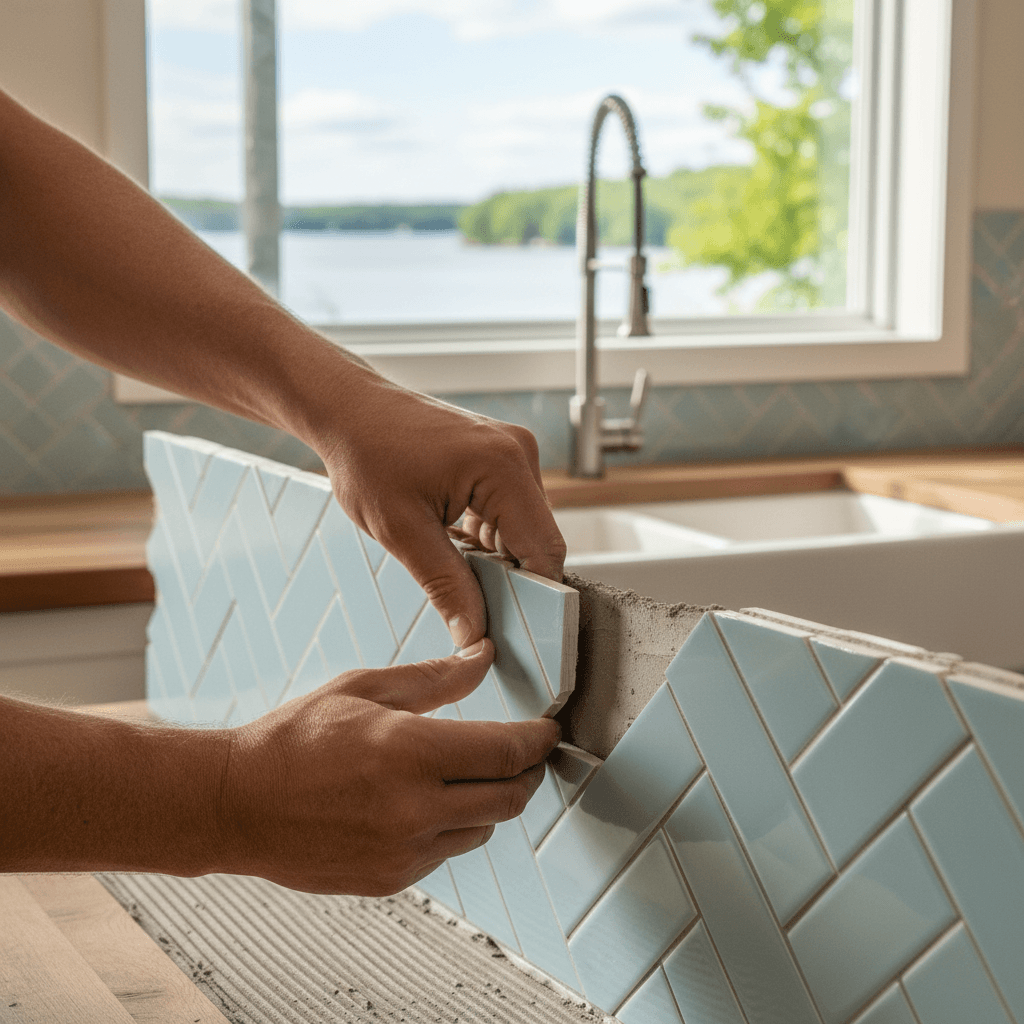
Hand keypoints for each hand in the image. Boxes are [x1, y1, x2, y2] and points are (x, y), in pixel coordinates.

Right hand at [217, 640, 558, 895]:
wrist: (235, 804)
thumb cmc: (293, 739)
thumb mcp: (364, 688)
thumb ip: (434, 677)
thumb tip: (483, 657)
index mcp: (408, 753)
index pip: (506, 752)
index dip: (538, 739)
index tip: (549, 729)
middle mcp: (412, 810)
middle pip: (509, 797)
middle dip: (528, 771)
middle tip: (528, 751)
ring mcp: (402, 852)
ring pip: (484, 828)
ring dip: (492, 800)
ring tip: (474, 772)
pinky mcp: (390, 880)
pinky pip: (447, 853)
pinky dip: (454, 826)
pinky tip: (431, 801)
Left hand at [316, 373, 566, 647]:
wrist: (348, 408)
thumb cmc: (367, 454)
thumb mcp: (402, 531)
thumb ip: (446, 585)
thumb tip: (474, 634)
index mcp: (504, 467)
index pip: (544, 549)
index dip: (538, 597)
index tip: (520, 632)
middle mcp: (519, 453)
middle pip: (537, 540)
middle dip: (513, 579)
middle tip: (476, 611)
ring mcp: (511, 451)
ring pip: (523, 528)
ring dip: (496, 558)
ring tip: (450, 565)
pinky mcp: (499, 456)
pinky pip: (509, 511)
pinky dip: (487, 536)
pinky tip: (451, 541)